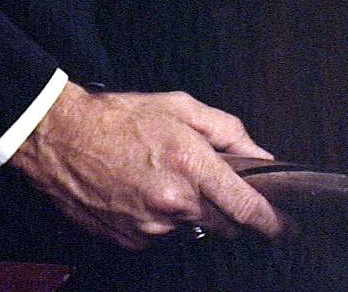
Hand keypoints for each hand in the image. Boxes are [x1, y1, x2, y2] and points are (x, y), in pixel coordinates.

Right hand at [11, 83, 289, 249]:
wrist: (62, 138)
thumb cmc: (120, 117)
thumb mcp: (180, 106)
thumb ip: (227, 130)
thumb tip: (260, 155)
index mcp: (191, 163)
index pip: (246, 207)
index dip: (271, 221)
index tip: (285, 227)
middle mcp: (175, 201)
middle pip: (224, 222)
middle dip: (226, 207)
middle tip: (205, 179)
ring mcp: (152, 227)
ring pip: (191, 227)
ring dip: (189, 209)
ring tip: (161, 175)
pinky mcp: (132, 241)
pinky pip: (162, 234)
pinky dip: (161, 217)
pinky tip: (141, 190)